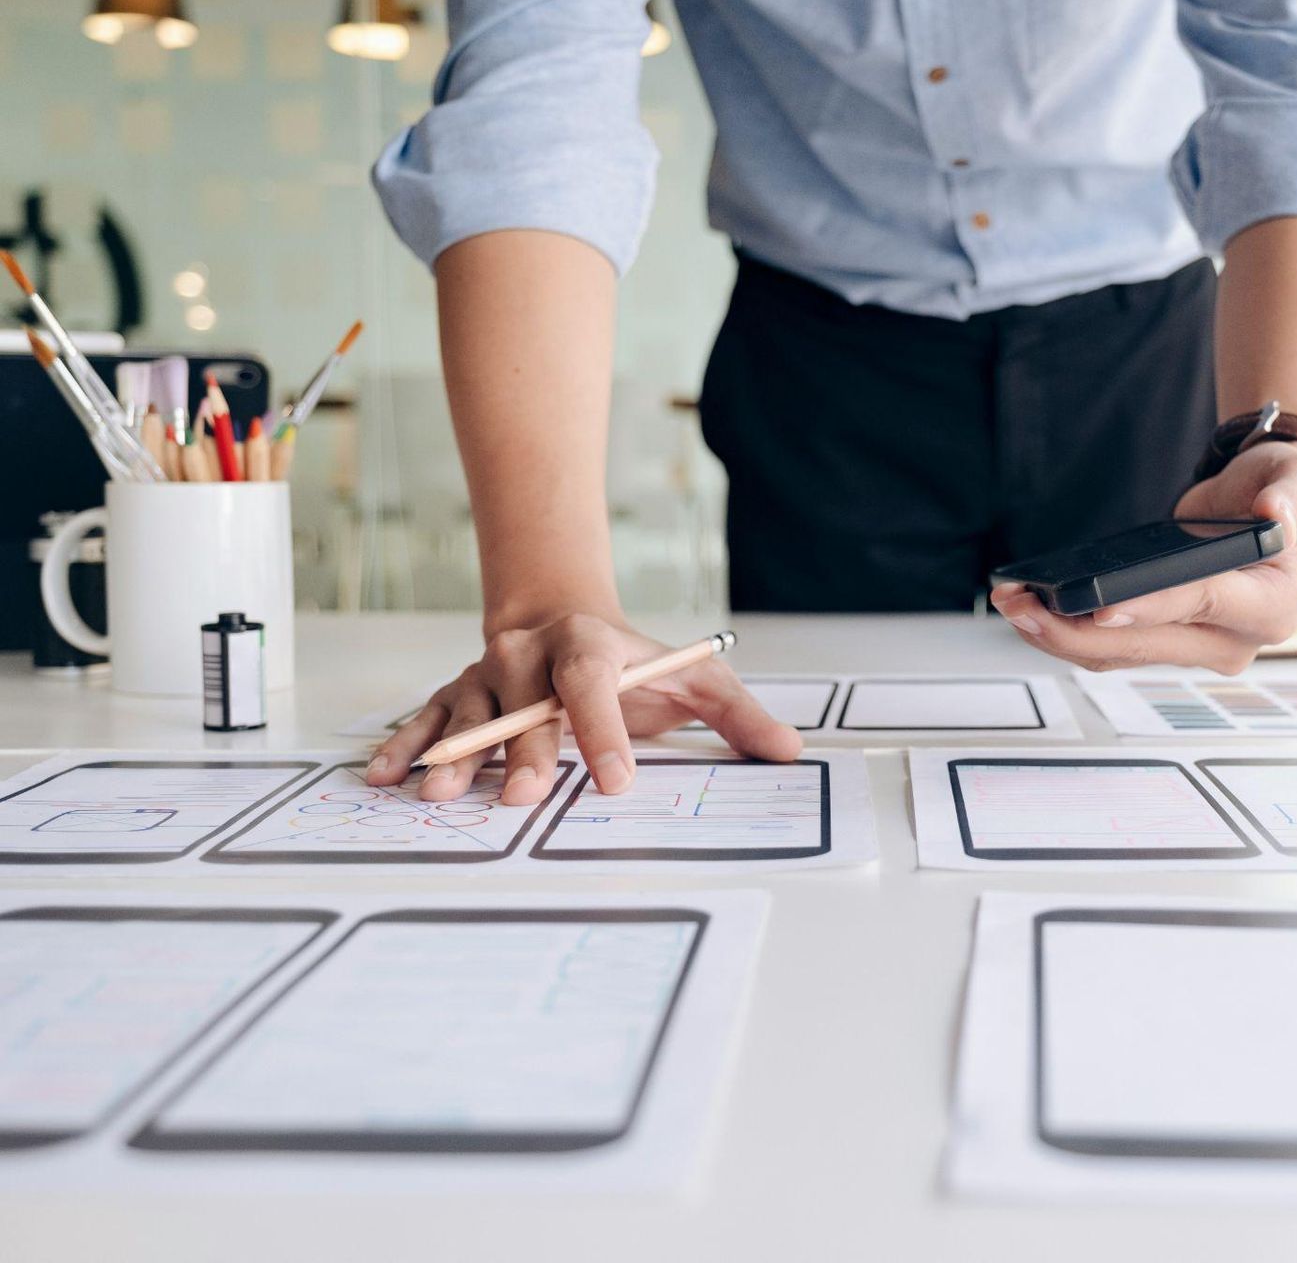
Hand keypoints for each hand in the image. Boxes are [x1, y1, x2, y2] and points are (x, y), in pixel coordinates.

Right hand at [364, 612, 803, 803]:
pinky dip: (405, 745)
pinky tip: (388, 775)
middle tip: (525, 797)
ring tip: (439, 790)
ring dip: (453, 753)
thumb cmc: (632, 663)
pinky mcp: (456, 696)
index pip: (595, 686)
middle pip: (525, 706)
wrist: (560, 617)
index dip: (604, 731)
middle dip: (525, 752)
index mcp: (589, 649)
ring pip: (466, 713)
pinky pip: (426, 719)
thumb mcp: (693, 680)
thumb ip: (739, 714)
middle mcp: (529, 658)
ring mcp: (487, 676)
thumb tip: (790, 751)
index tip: (617, 779)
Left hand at [991, 440, 1296, 673]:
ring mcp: (1198, 649)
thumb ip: (1290, 496)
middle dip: (1078, 629)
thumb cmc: (1280, 492)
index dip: (1149, 607)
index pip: (1202, 604)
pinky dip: (1070, 633)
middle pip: (1146, 643)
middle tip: (1021, 606)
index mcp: (1271, 606)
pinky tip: (1031, 610)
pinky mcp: (1167, 642)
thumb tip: (1273, 516)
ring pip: (1120, 655)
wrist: (1266, 508)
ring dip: (1061, 636)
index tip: (1099, 609)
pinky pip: (1113, 649)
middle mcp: (1235, 641)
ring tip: (1011, 604)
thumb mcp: (1295, 479)